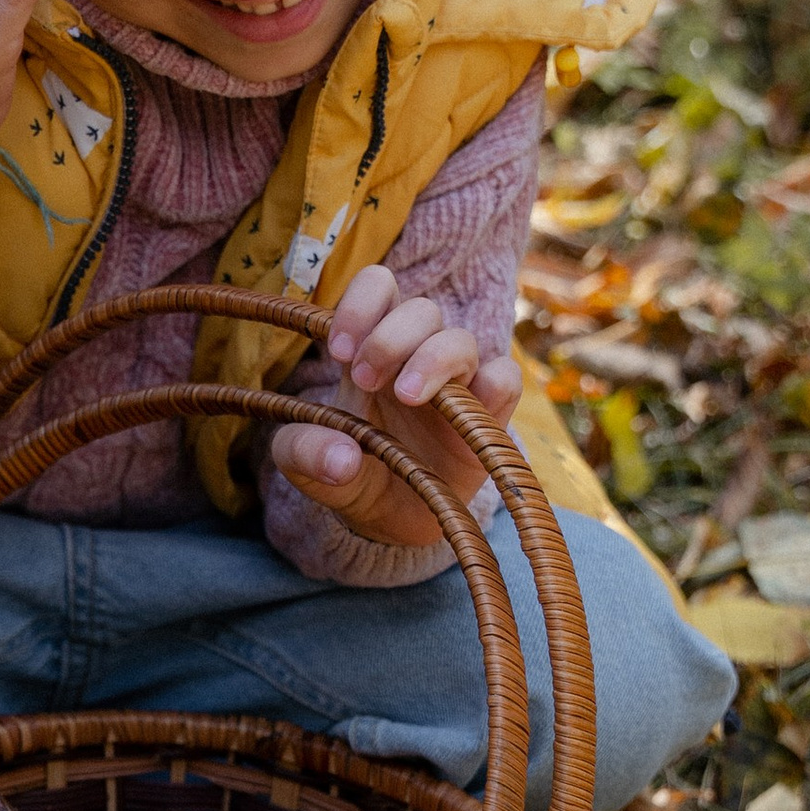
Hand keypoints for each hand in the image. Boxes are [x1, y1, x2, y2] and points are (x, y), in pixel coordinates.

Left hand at [266, 264, 523, 553]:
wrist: (391, 524)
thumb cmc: (351, 478)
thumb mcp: (307, 470)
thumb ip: (304, 455)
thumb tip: (342, 457)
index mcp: (370, 349)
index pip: (378, 286)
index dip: (361, 304)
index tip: (340, 350)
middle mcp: (417, 355)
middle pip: (421, 309)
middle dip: (390, 337)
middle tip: (364, 379)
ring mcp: (458, 383)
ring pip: (460, 339)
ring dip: (432, 358)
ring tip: (406, 396)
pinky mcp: (489, 415)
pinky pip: (506, 378)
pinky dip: (492, 384)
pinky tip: (464, 411)